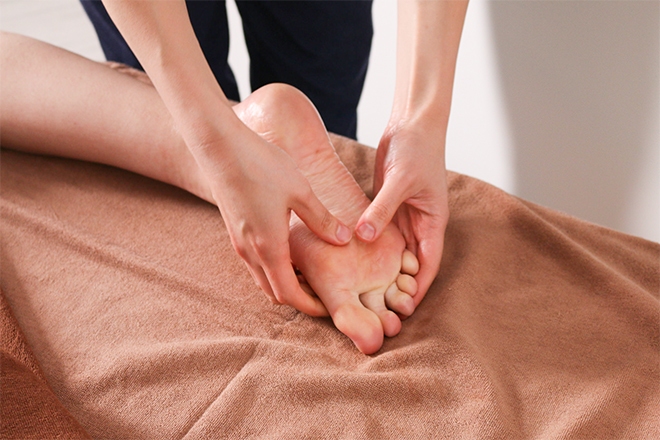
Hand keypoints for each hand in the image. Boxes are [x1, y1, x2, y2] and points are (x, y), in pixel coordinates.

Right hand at [203, 127, 351, 316]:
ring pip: (262, 278)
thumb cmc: (261, 165)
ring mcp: (238, 242)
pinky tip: (291, 252)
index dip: (310, 306)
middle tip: (325, 293)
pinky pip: (254, 263)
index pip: (289, 295)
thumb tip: (344, 239)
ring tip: (311, 275)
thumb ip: (322, 219)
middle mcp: (250, 251)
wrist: (219, 146)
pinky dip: (273, 269)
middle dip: (299, 299)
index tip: (329, 306)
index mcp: (269, 247)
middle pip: (274, 292)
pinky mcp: (234, 230)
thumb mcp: (300, 191)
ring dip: (285, 284)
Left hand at [356, 121, 448, 306]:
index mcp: (433, 222)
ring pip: (393, 254)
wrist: (411, 126)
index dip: (417, 288)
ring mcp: (401, 218)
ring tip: (364, 294)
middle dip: (397, 287)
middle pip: (409, 265)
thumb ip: (382, 209)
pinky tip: (352, 263)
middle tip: (379, 309)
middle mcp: (419, 226)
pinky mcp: (386, 210)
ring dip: (382, 273)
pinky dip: (369, 250)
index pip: (428, 265)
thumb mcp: (401, 181)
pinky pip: (378, 236)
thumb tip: (365, 237)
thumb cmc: (417, 150)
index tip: (403, 309)